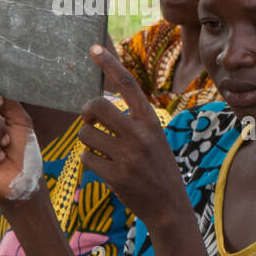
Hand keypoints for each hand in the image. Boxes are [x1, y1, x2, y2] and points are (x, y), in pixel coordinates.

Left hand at [78, 46, 186, 229]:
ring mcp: (128, 155)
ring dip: (87, 142)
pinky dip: (90, 162)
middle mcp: (140, 135)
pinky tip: (105, 170)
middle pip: (97, 106)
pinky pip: (86, 158)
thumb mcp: (155, 139)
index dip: (109, 64)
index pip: (128, 85)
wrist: (170, 206)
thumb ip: (133, 122)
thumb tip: (97, 106)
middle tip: (89, 121)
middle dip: (86, 112)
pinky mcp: (116, 175)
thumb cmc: (158, 169)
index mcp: (151, 121)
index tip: (93, 49)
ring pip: (86, 135)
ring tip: (102, 151)